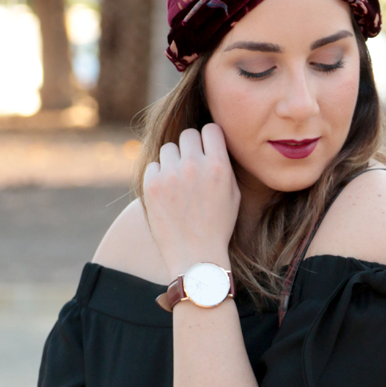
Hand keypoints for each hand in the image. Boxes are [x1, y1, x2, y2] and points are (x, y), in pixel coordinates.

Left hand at [142, 124, 240, 278]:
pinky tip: (167, 195)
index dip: (209, 138)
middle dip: (190, 148)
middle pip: (188, 135)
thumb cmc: (217, 227)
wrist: (195, 257)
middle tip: (191, 166)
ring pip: (168, 149)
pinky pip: (154, 166)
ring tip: (179, 183)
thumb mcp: (233, 195)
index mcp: (218, 166)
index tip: (207, 149)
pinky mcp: (152, 185)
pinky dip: (159, 177)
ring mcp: (171, 175)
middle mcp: (194, 166)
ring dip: (173, 161)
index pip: (210, 129)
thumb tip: (213, 142)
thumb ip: (223, 166)